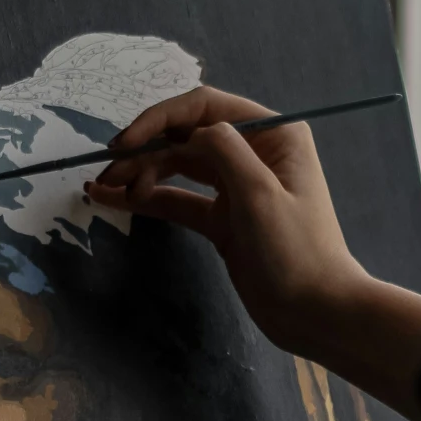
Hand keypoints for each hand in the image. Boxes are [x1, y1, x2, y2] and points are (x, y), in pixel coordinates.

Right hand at [88, 84, 369, 356]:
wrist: (317, 312)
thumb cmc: (296, 251)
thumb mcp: (260, 192)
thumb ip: (223, 149)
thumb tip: (189, 133)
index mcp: (273, 133)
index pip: (204, 107)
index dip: (160, 119)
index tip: (126, 143)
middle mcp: (254, 152)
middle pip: (186, 135)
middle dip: (144, 150)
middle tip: (107, 172)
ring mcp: (237, 186)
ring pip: (178, 167)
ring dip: (140, 174)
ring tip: (103, 189)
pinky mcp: (224, 219)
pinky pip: (179, 200)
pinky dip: (148, 199)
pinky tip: (115, 200)